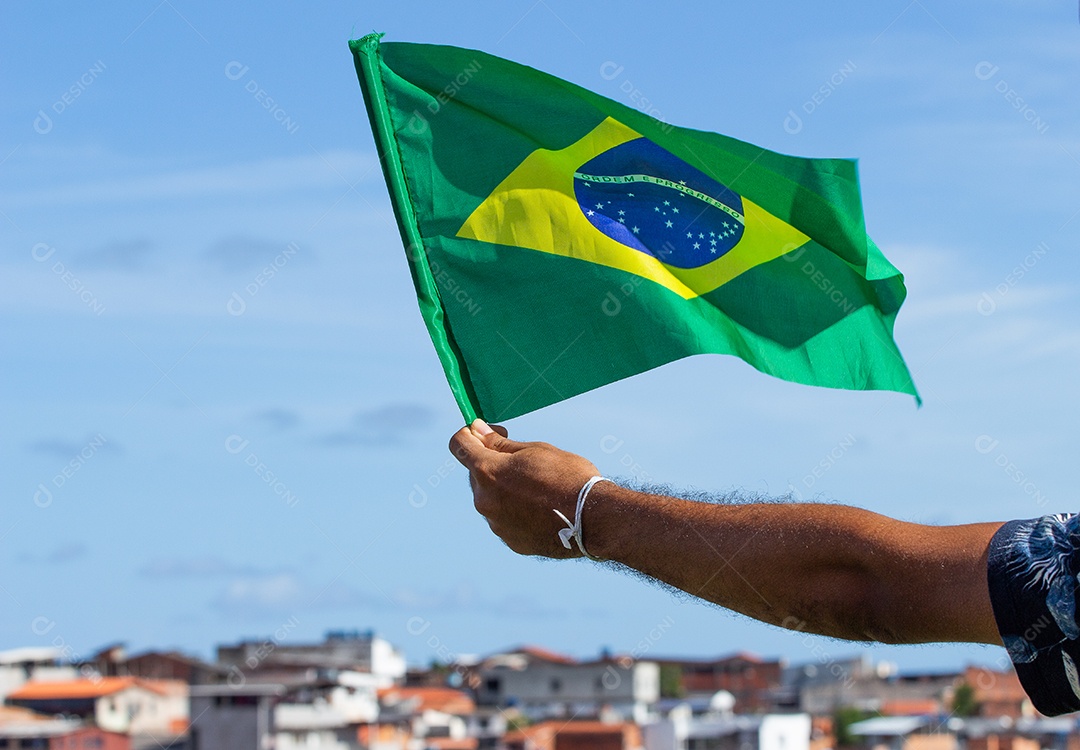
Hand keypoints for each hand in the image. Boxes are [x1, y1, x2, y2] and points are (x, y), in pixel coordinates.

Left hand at [449, 420, 599, 557]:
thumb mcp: (535, 450)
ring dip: (504, 488)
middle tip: (523, 460)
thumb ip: (499, 444)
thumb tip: (476, 430)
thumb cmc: (568, 476)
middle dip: (492, 463)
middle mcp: (484, 500)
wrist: (594, 518)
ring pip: (490, 498)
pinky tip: (541, 508)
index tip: (490, 432)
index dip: (470, 433)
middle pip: (475, 473)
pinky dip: (515, 510)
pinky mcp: (510, 541)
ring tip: (538, 487)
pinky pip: (504, 519)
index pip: (458, 445)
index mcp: (487, 472)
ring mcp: (496, 524)